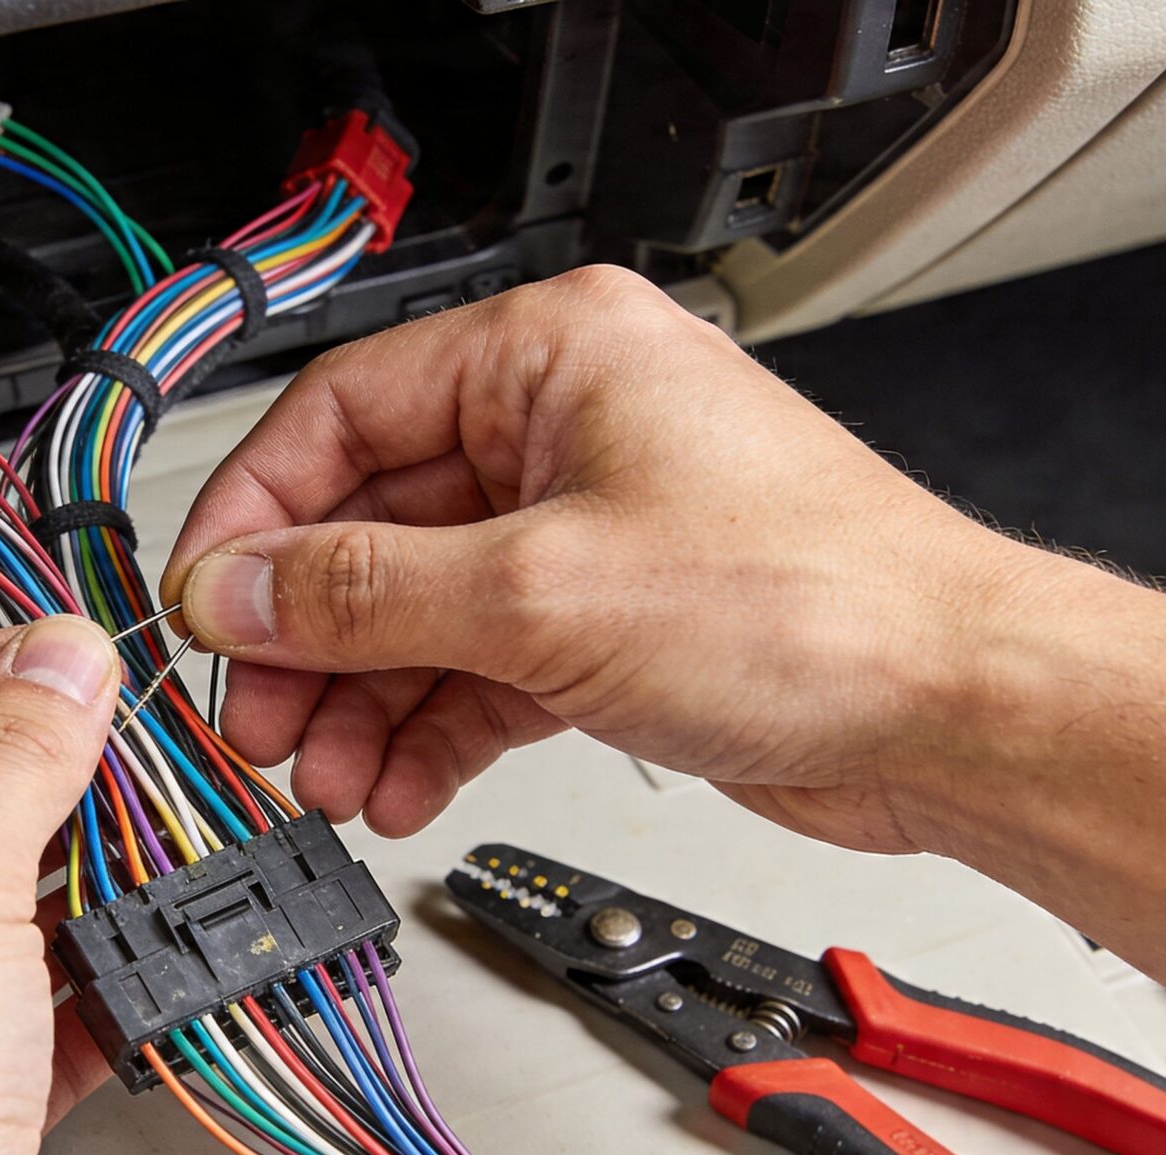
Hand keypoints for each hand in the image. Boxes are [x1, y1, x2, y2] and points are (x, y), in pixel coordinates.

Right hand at [165, 265, 1165, 1154]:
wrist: (957, 717)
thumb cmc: (817, 609)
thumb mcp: (540, 594)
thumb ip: (364, 593)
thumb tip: (240, 587)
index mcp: (552, 354)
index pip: (344, 415)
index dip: (260, 518)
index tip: (208, 607)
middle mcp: (568, 427)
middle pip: (374, 525)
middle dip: (311, 636)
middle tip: (258, 717)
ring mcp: (592, 529)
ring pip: (423, 610)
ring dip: (364, 701)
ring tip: (325, 778)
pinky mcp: (615, 622)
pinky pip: (483, 667)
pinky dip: (434, 728)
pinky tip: (397, 788)